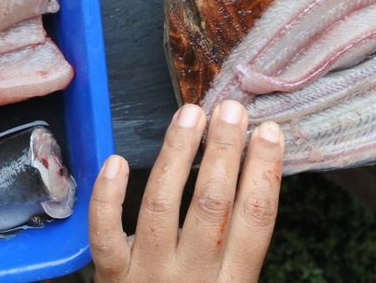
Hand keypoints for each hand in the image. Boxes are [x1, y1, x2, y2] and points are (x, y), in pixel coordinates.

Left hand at [89, 100, 284, 282]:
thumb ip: (239, 250)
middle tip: (231, 110)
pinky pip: (106, 233)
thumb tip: (257, 181)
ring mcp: (147, 276)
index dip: (264, 173)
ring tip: (191, 116)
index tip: (269, 134)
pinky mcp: (111, 275)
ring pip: (161, 206)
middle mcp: (191, 278)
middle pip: (212, 206)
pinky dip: (108, 197)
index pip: (255, 220)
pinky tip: (117, 160)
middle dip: (224, 152)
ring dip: (177, 156)